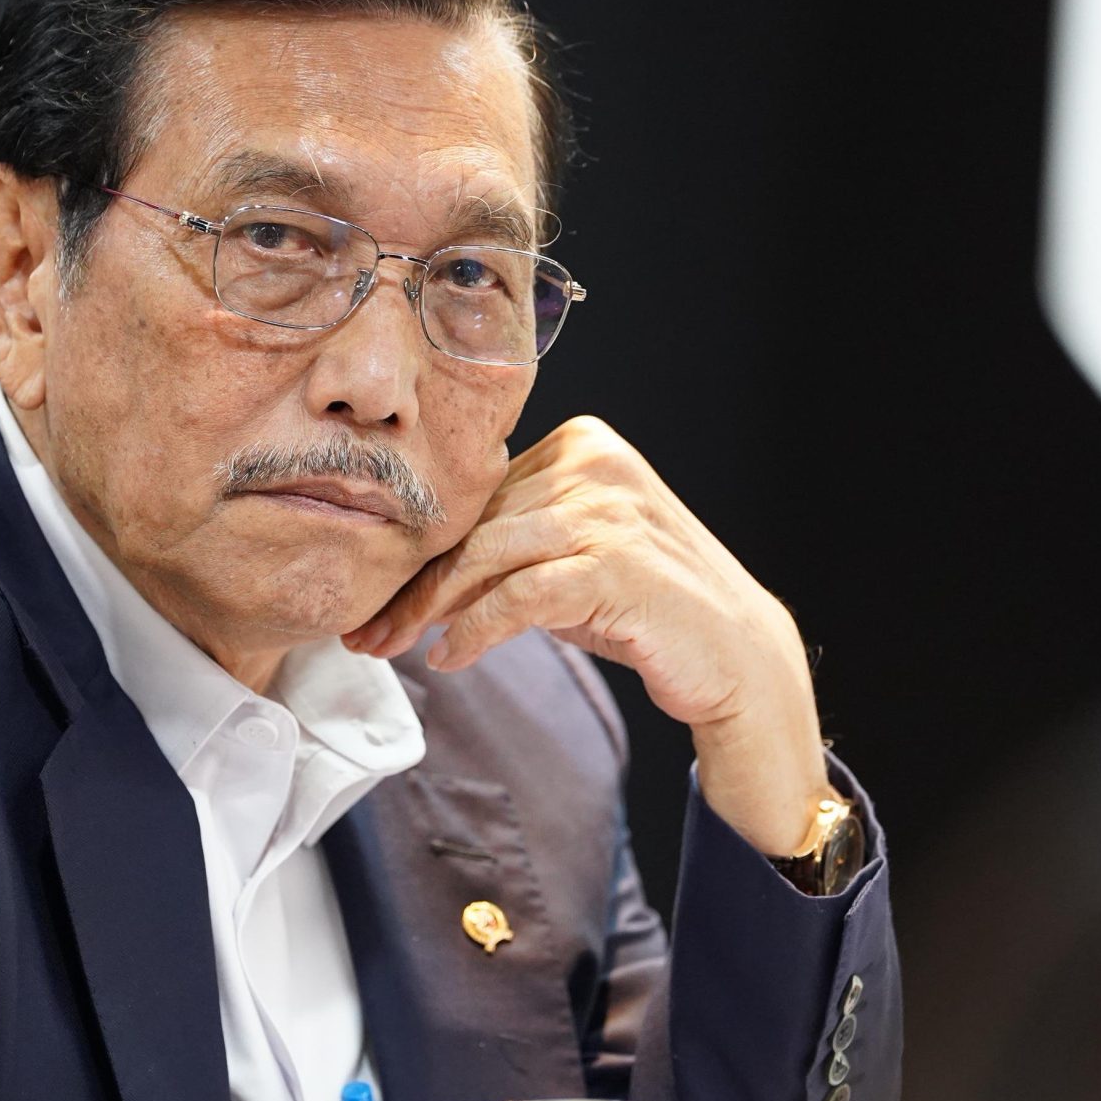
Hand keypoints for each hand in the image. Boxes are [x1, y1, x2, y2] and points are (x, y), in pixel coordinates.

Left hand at [346, 417, 827, 856]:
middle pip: (475, 523)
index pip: (478, 495)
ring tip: (391, 647)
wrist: (736, 656)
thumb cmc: (644, 607)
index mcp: (582, 443)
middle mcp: (594, 465)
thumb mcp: (569, 556)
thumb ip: (509, 540)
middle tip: (363, 631)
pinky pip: (520, 596)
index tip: (373, 594)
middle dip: (411, 583)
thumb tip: (413, 568)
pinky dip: (476, 629)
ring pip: (486, 556)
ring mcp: (607, 512)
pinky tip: (449, 657)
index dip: (418, 547)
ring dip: (428, 609)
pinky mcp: (615, 565)